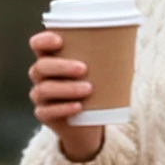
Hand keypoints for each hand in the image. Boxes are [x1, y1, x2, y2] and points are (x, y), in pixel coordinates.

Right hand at [29, 28, 103, 160]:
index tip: (59, 40)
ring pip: (44, 89)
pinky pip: (47, 111)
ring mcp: (40, 96)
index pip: (38, 45)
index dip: (43, 40)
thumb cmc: (95, 91)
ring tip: (88, 89)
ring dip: (67, 88)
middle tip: (84, 69)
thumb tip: (127, 43)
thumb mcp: (101, 73)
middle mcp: (41, 76)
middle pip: (41, 67)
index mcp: (51, 59)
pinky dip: (64, 108)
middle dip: (61, 66)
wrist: (89, 124)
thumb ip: (107, 58)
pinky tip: (78, 107)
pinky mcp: (43, 114)